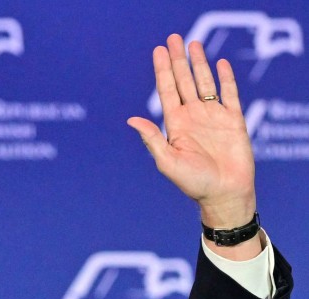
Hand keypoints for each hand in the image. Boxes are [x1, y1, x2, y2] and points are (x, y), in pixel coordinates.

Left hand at [127, 34, 255, 231]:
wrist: (224, 194)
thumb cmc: (193, 183)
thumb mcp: (167, 161)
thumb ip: (152, 139)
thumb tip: (132, 119)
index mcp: (175, 125)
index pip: (167, 90)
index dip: (162, 70)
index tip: (158, 50)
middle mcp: (192, 117)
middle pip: (184, 81)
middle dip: (178, 60)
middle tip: (174, 38)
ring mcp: (213, 117)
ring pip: (204, 83)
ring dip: (199, 64)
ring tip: (193, 43)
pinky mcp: (234, 120)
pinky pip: (230, 94)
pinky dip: (225, 79)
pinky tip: (220, 64)